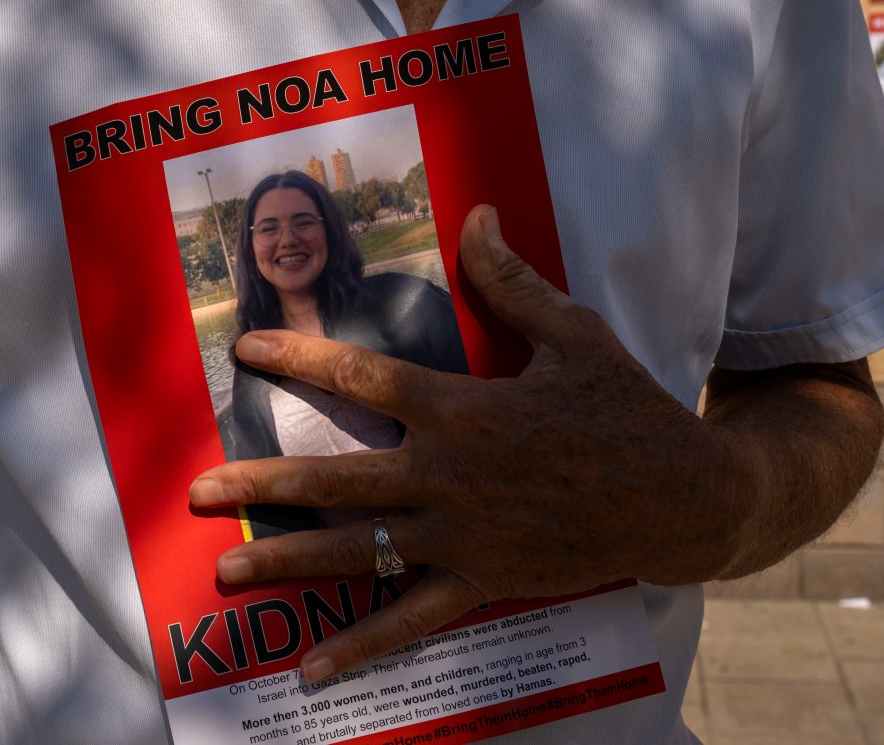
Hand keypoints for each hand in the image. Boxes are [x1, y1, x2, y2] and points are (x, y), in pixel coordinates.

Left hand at [187, 205, 752, 682]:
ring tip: (227, 569)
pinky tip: (312, 668)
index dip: (300, 360)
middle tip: (198, 489)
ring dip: (288, 559)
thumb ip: (512, 282)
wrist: (685, 497)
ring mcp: (462, 535)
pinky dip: (362, 643)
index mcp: (465, 409)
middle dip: (262, 480)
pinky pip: (411, 619)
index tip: (245, 351)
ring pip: (358, 550)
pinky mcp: (484, 581)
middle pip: (336, 476)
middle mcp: (450, 474)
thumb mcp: (574, 334)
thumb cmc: (627, 408)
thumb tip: (478, 215)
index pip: (364, 377)